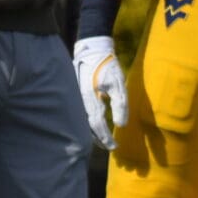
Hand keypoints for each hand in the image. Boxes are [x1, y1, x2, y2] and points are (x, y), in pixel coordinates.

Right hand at [73, 35, 128, 149]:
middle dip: (99, 139)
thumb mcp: (118, 84)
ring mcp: (77, 98)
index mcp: (90, 99)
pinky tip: (94, 125)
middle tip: (109, 147)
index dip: (106, 138)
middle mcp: (80, 101)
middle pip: (88, 126)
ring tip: (102, 140)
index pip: (97, 125)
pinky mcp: (77, 94)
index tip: (114, 147)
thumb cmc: (107, 66)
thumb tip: (120, 125)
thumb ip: (120, 104)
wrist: (93, 50)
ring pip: (83, 121)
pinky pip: (81, 113)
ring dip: (93, 132)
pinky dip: (88, 122)